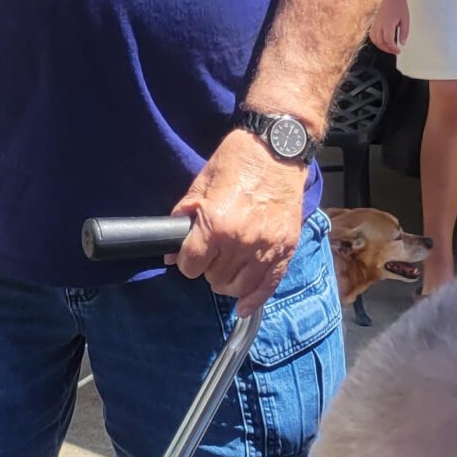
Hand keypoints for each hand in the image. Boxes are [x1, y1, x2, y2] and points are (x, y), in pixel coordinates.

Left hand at [170, 130, 307, 311]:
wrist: (277, 150)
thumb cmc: (237, 161)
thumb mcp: (200, 184)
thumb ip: (184, 219)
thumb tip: (171, 251)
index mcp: (216, 226)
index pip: (190, 266)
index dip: (186, 261)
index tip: (188, 255)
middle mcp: (241, 243)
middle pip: (214, 280)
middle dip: (207, 269)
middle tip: (210, 254)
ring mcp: (266, 249)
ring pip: (238, 288)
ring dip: (227, 282)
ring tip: (225, 267)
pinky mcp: (286, 250)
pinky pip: (268, 287)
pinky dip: (254, 299)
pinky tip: (244, 306)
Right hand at [370, 0, 408, 54]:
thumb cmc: (399, 6)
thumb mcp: (406, 20)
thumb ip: (404, 32)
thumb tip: (402, 43)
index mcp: (388, 24)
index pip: (388, 41)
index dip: (393, 48)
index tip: (398, 50)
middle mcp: (379, 24)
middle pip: (380, 42)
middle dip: (387, 49)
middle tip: (395, 51)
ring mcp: (375, 23)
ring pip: (374, 39)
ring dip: (381, 46)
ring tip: (389, 48)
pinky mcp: (374, 22)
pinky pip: (372, 35)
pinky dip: (376, 41)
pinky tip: (381, 42)